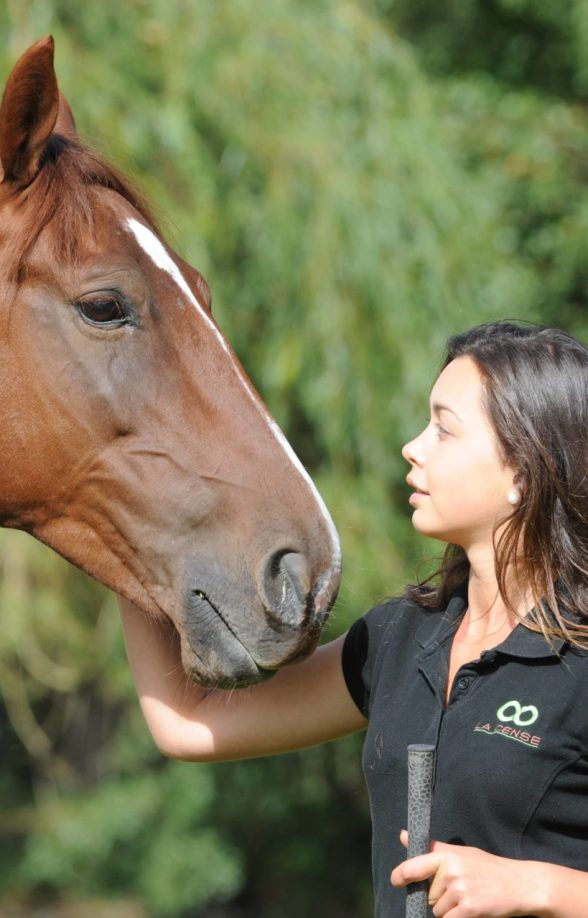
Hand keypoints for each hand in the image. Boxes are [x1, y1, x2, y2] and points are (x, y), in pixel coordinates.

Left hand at [391, 830, 537, 916]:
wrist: (520, 883)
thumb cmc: (488, 867)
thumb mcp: (461, 853)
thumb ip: (432, 849)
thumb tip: (402, 835)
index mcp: (447, 855)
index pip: (413, 865)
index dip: (400, 876)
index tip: (396, 881)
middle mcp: (451, 871)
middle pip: (427, 895)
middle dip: (439, 898)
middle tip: (461, 890)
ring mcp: (460, 890)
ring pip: (437, 911)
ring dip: (449, 911)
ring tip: (468, 900)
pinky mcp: (470, 908)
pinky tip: (469, 912)